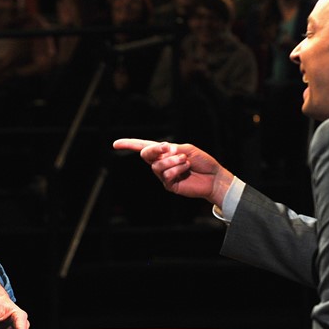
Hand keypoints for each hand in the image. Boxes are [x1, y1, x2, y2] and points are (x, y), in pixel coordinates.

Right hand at [112, 138, 233, 205]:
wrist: (213, 177)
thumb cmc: (202, 161)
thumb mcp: (187, 149)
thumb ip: (172, 149)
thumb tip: (162, 149)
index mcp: (164, 152)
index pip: (143, 147)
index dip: (129, 144)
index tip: (115, 144)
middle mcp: (161, 163)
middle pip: (145, 154)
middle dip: (153, 150)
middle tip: (165, 148)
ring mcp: (164, 175)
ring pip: (156, 166)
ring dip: (171, 160)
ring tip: (185, 160)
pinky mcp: (169, 185)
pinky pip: (166, 175)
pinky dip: (177, 169)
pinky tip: (186, 169)